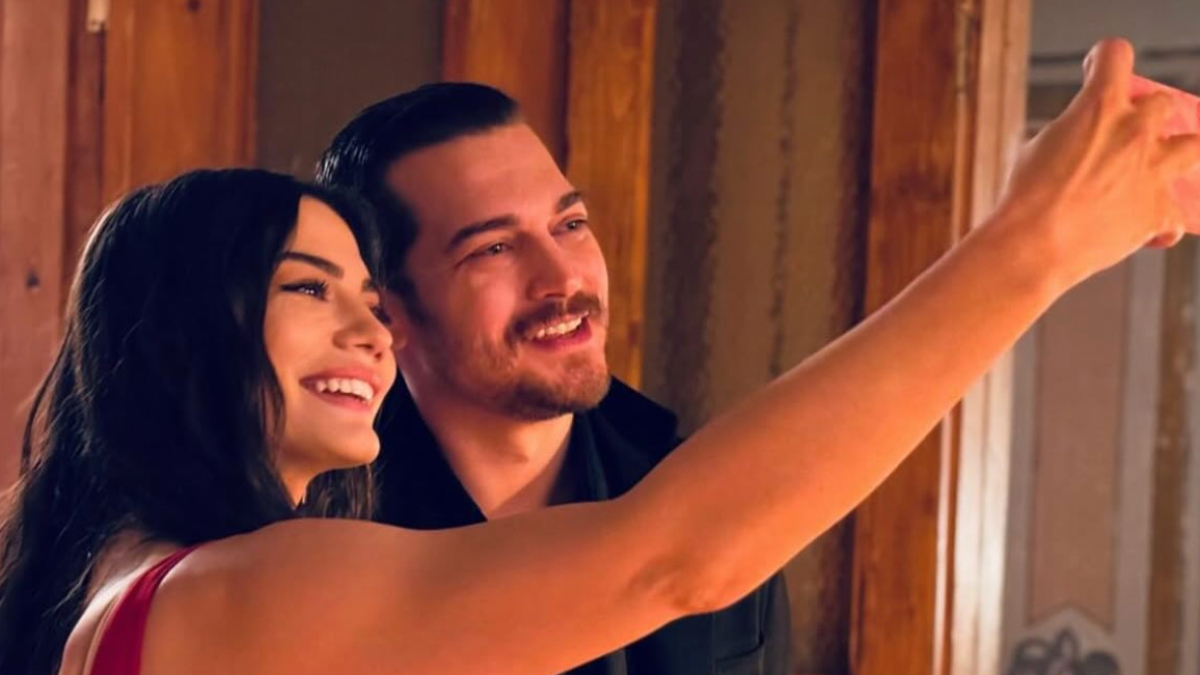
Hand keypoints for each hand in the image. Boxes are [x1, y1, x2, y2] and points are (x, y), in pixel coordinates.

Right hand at [991, 39, 1199, 287]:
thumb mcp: (1037, 148)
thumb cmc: (1026, 199)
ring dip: (1173, 154)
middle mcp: (1135, 133)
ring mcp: (1152, 172)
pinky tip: (1142, 228)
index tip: (1096, 70)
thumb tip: (1082, 140)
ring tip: (1151, 168)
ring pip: (1192, 147)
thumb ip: (1070, 133)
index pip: (1116, 54)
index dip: (1103, 60)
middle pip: (1162, 104)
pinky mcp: (1158, 212)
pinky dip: (1160, 223)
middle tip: (1121, 133)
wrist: (1033, 246)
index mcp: (1099, 107)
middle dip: (1143, 115)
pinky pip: (1174, 218)